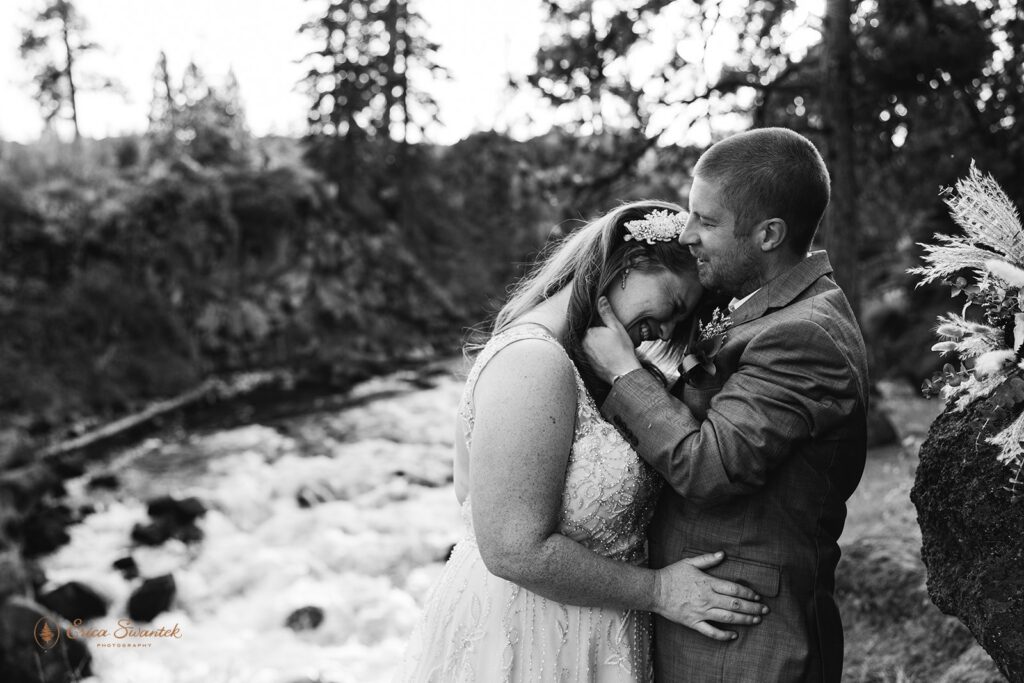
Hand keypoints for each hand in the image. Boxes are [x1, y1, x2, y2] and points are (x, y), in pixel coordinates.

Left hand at [582, 296, 641, 382]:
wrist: (624, 373)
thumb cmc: (622, 349)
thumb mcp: (616, 327)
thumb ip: (606, 312)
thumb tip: (600, 298)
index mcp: (589, 332)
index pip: (592, 324)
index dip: (602, 326)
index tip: (610, 332)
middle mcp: (583, 344)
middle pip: (590, 335)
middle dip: (599, 336)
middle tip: (611, 341)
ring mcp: (584, 355)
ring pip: (590, 345)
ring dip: (597, 345)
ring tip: (610, 349)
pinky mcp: (587, 364)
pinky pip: (591, 355)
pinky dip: (597, 355)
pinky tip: (607, 357)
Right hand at [652, 551, 767, 640]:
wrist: (654, 590)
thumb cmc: (672, 575)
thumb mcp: (689, 562)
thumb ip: (708, 559)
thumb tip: (723, 554)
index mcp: (708, 583)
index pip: (734, 589)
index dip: (748, 593)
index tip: (757, 596)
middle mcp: (707, 598)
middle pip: (735, 604)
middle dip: (752, 608)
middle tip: (765, 610)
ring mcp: (701, 612)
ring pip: (728, 618)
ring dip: (744, 619)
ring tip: (756, 620)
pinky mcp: (693, 623)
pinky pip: (711, 632)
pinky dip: (724, 635)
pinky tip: (734, 635)